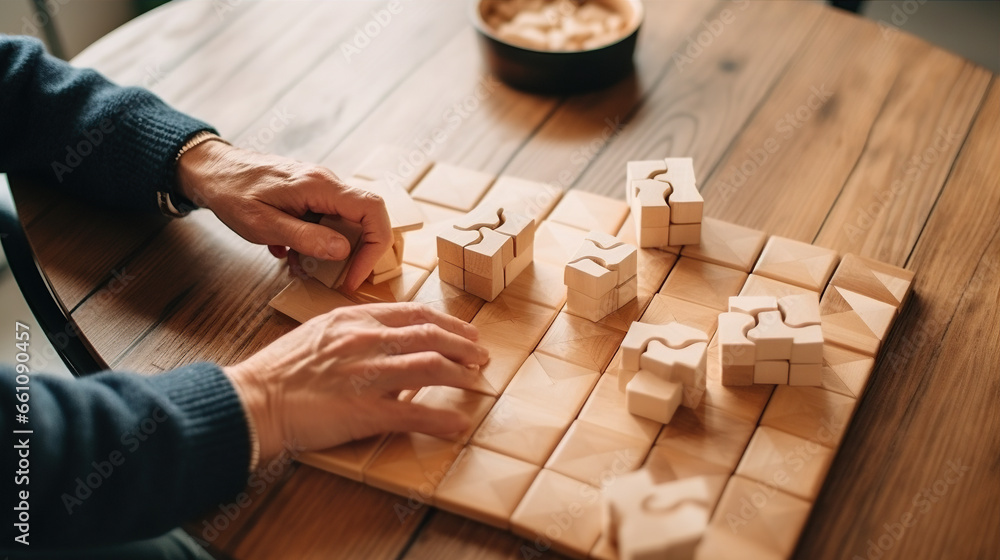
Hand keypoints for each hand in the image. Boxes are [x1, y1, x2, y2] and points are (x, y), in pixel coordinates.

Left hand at [176, 140, 391, 290]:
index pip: (372, 210)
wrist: (210, 170)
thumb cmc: (231, 193)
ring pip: (343, 224)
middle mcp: (326, 183)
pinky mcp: (310, 196)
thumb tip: (343, 251)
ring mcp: (319, 189)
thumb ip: (305, 237)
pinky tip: (287, 251)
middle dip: (352, 254)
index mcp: (320, 186)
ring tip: (297, 265)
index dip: (374, 246)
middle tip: (331, 277)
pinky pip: (326, 221)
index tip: (355, 275)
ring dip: (327, 251)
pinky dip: (313, 243)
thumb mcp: (264, 224)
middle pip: (364, 220)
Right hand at [222, 303, 489, 461]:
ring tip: (477, 381)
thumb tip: (383, 343)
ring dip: (461, 374)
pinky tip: (458, 423)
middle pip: (430, 334)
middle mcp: (365, 340)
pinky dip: (442, 419)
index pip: (413, 312)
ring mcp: (366, 374)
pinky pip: (414, 414)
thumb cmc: (279, 371)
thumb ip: (352, 333)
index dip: (446, 322)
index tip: (464, 332)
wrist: (252, 400)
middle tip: (481, 356)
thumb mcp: (318, 334)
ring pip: (430, 366)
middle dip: (463, 345)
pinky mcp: (364, 410)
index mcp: (353, 318)